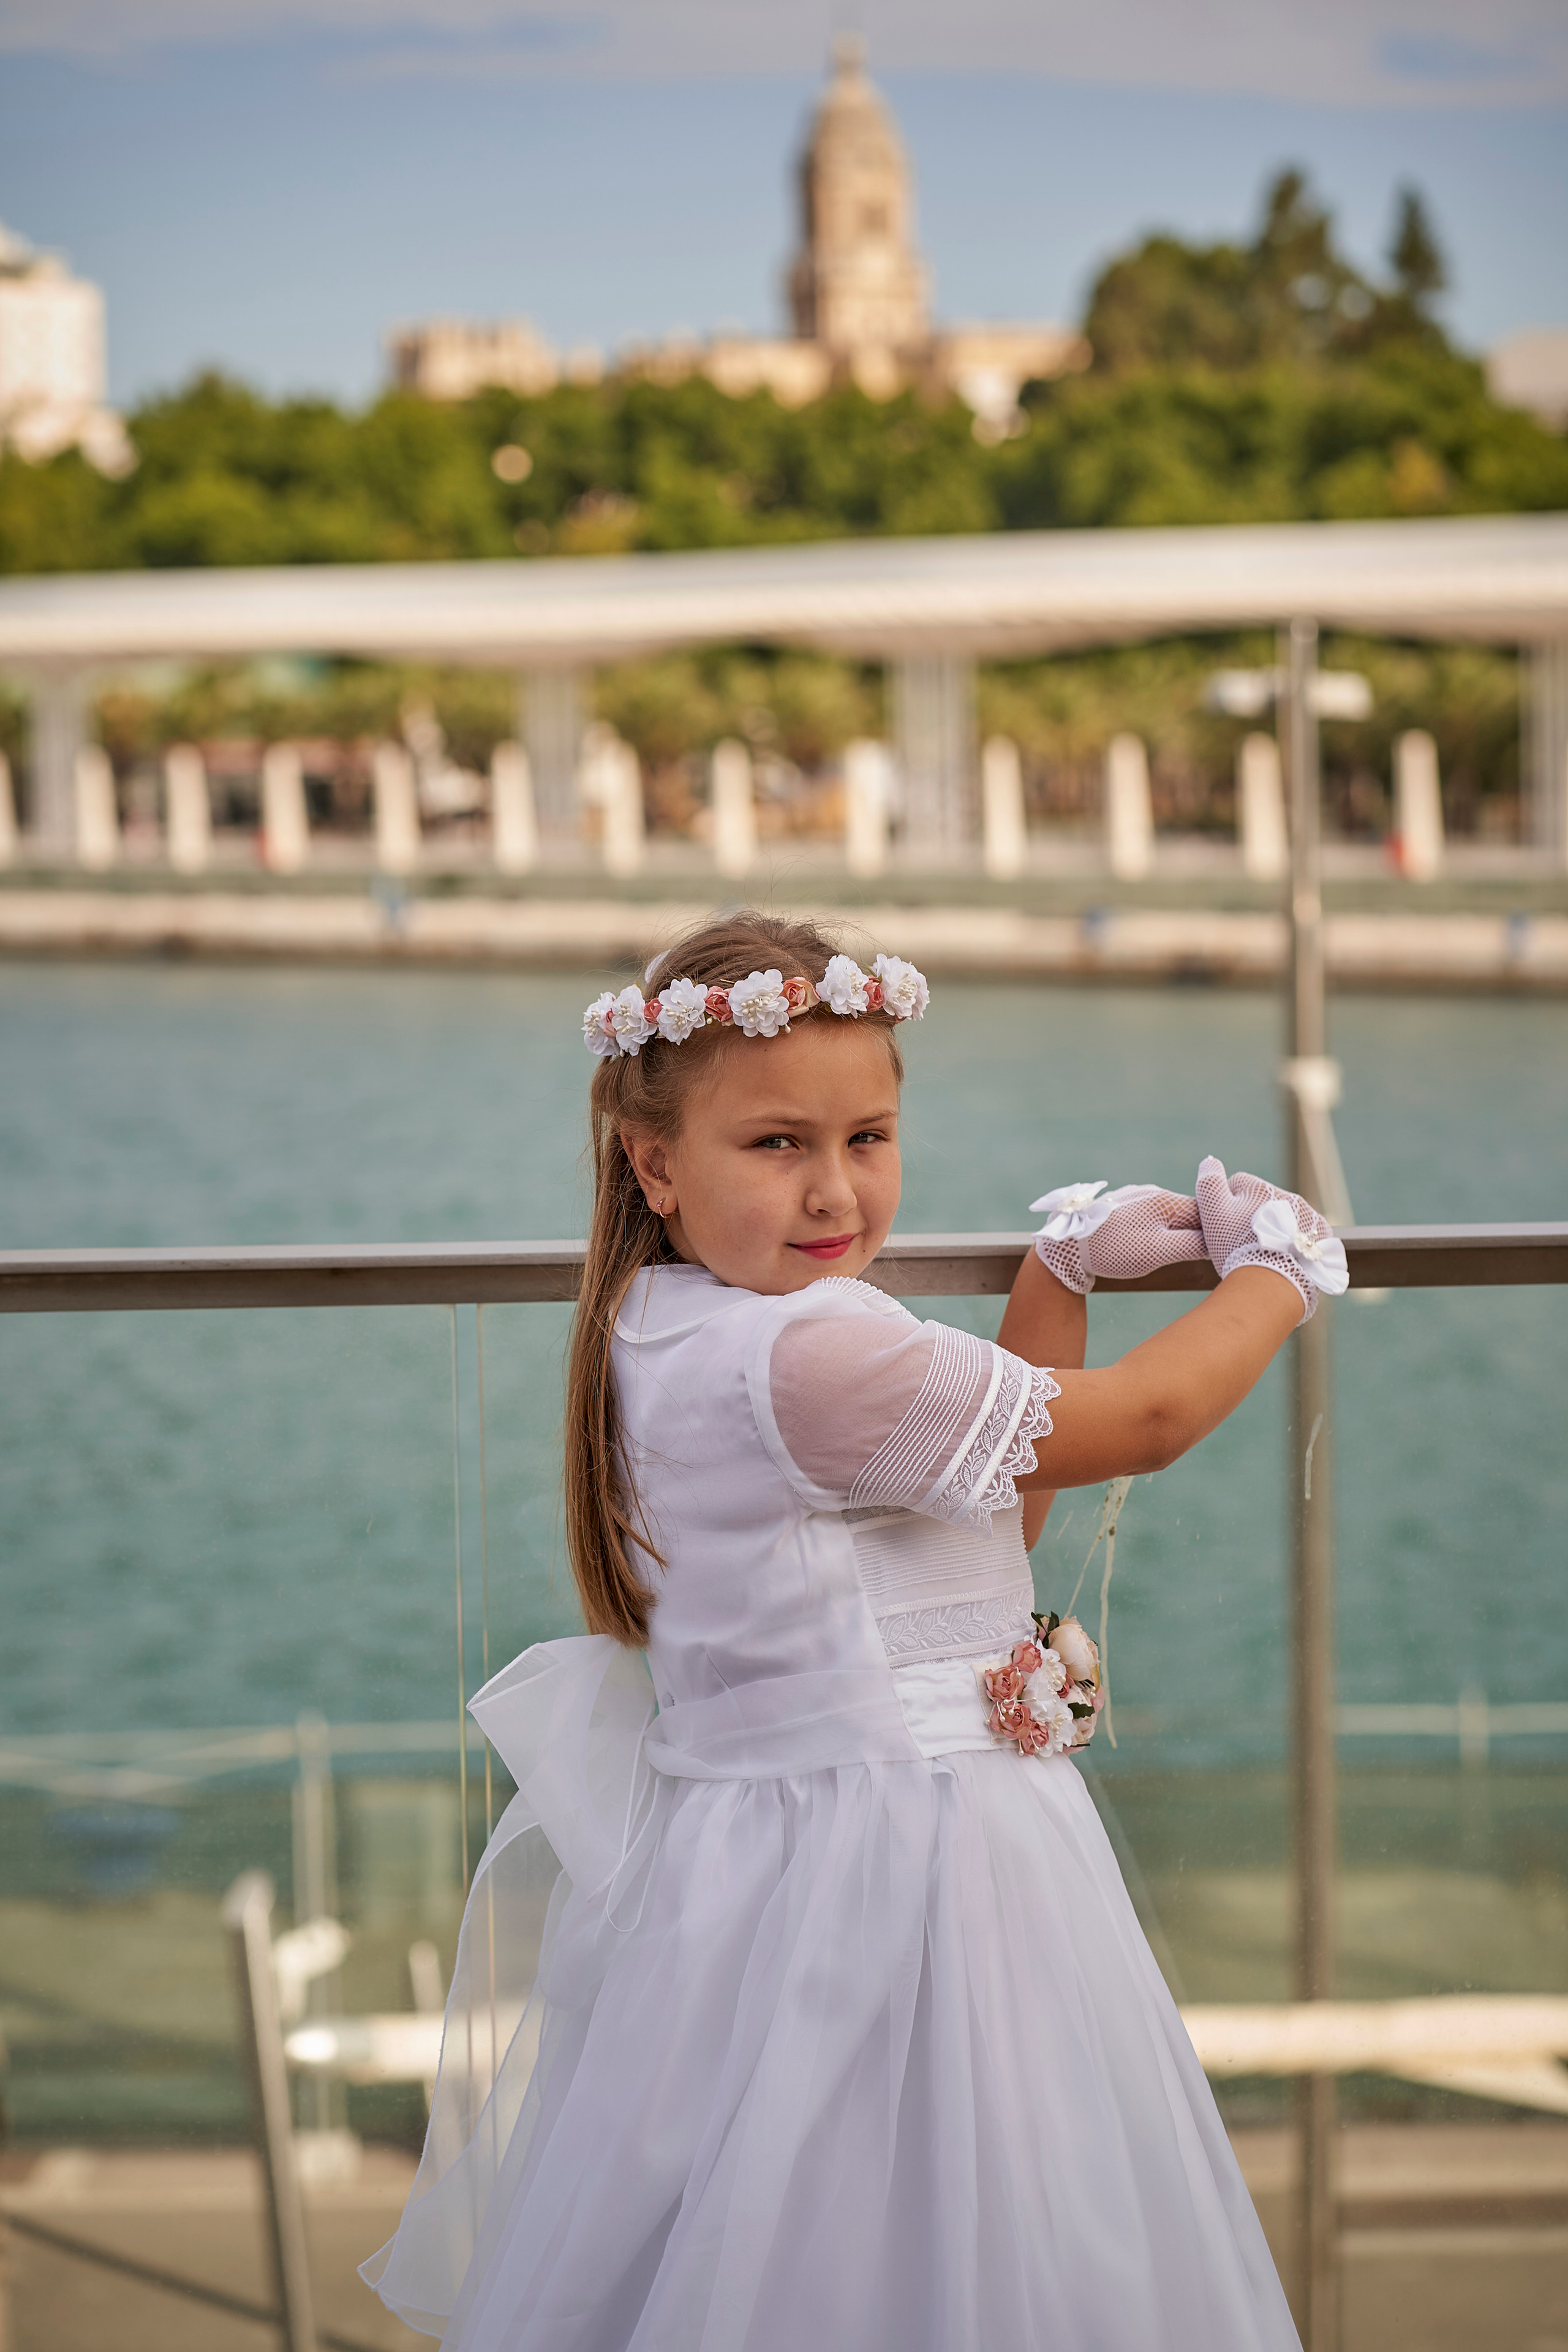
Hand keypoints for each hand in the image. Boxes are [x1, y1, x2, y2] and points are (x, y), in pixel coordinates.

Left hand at [1031, 1179, 1207, 1295]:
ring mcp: (1136, 1198)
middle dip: (1195, 1234)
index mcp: (1166, 1200)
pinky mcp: (1123, 1208)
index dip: (1215, 1233)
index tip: (1218, 1253)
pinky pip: (1151, 1218)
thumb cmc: (1113, 1249)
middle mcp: (1153, 1193)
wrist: (1065, 1245)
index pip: (1207, 1213)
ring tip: (1169, 1255)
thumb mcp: (1158, 1251)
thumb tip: (1217, 1242)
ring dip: (1175, 1234)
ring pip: (1169, 1216)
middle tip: (1196, 1259)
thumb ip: (1192, 1245)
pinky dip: (1157, 1232)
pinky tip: (1148, 1247)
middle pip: (1189, 1214)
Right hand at [1194, 1157, 1348, 1323]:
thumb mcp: (1214, 1213)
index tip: (1226, 1227)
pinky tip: (1288, 1257)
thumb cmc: (1238, 1247)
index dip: (1227, 1205)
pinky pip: (1305, 1232)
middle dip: (1254, 1216)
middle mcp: (1285, 1194)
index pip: (1237, 1185)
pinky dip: (1296, 1242)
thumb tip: (1210, 1160)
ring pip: (1285, 1217)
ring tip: (1267, 1254)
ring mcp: (1307, 1213)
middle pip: (1262, 1201)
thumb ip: (1208, 1183)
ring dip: (1277, 1229)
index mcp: (1258, 1187)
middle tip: (1245, 1244)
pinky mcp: (1323, 1234)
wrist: (1274, 1281)